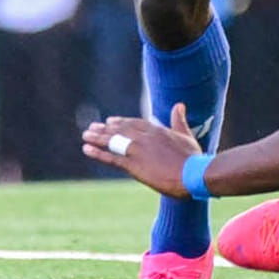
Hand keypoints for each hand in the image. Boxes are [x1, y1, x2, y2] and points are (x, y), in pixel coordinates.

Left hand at [82, 103, 201, 197]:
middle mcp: (143, 137)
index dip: (121, 122)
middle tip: (92, 127)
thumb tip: (179, 105)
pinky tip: (87, 149)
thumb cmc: (192, 158)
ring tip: (85, 135)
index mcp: (156, 130)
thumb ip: (179, 120)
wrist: (192, 173)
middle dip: (105, 129)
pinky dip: (98, 153)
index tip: (110, 121)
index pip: (134, 123)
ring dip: (97, 138)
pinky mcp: (133, 165)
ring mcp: (137, 150)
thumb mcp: (186, 135)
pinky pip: (111, 157)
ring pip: (112, 141)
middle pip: (120, 130)